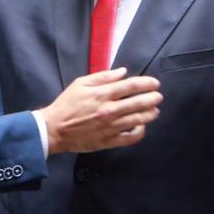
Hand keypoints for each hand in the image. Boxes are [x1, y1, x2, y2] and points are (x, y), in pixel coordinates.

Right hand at [40, 68, 161, 153]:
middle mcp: (109, 110)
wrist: (54, 129)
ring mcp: (110, 127)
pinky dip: (140, 132)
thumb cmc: (67, 104)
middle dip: (153, 98)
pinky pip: (130, 137)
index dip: (147, 83)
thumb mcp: (80, 83)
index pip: (131, 86)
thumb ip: (103, 77)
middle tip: (158, 97)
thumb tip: (123, 72)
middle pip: (139, 103)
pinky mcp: (108, 141)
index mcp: (102, 94)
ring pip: (138, 120)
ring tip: (154, 111)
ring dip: (150, 114)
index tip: (155, 83)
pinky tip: (141, 127)